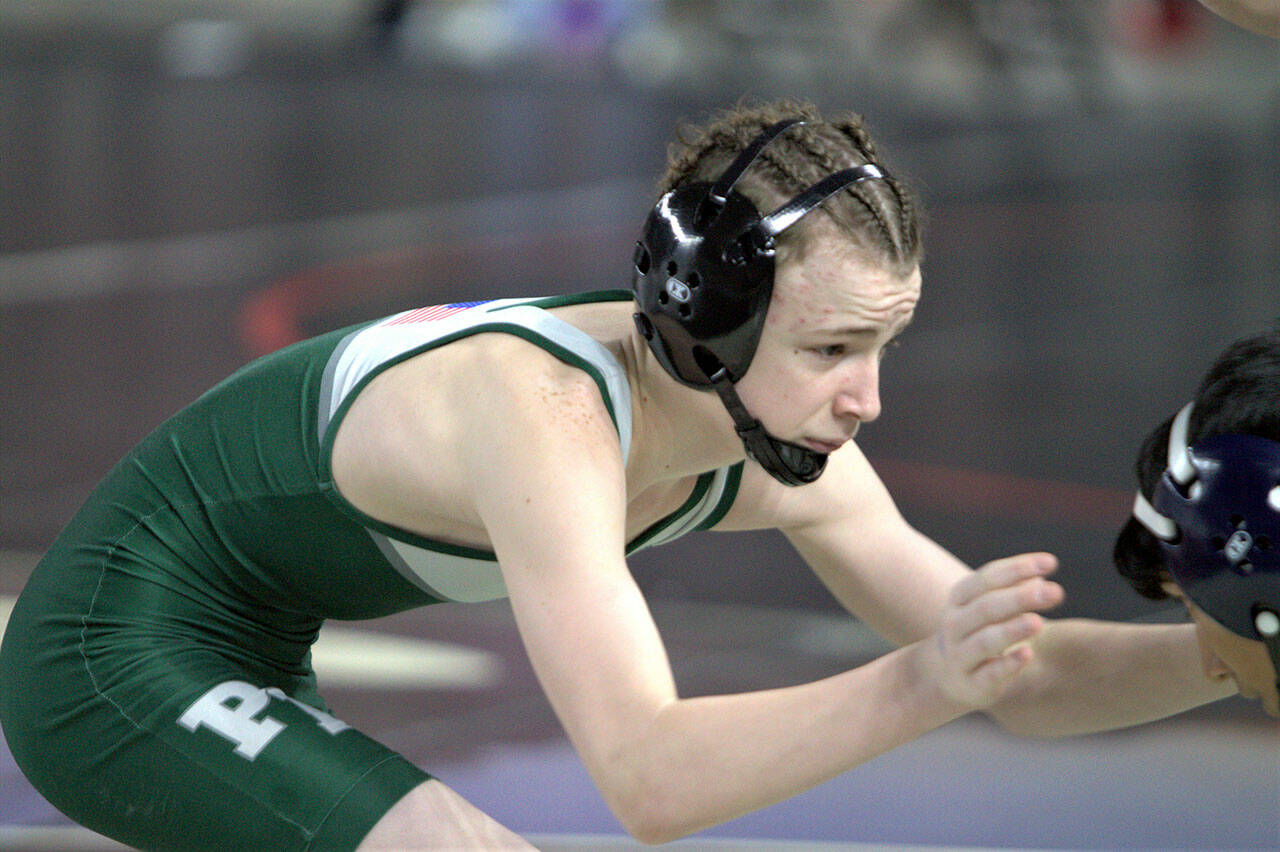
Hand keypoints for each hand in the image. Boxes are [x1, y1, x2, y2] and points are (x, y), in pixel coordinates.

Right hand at [925, 553, 1063, 711]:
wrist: (944, 676)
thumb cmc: (978, 631)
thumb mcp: (989, 607)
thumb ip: (1014, 590)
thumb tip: (1042, 576)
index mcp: (960, 598)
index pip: (987, 578)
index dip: (1018, 568)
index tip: (1051, 563)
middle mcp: (955, 624)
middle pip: (986, 607)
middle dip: (1020, 598)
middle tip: (1056, 591)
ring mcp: (960, 655)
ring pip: (985, 641)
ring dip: (1011, 630)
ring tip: (1038, 622)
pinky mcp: (971, 684)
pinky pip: (989, 673)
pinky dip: (1008, 664)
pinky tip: (1027, 654)